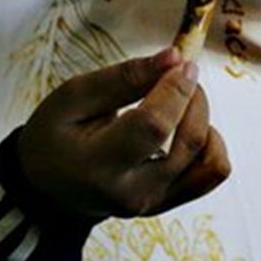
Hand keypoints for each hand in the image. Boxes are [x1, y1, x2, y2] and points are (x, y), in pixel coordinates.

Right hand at [17, 48, 228, 218]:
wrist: (48, 188)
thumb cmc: (55, 136)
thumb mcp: (72, 98)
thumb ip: (124, 78)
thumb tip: (174, 58)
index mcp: (97, 166)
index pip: (154, 126)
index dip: (175, 90)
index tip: (181, 63)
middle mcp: (131, 193)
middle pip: (189, 142)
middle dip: (193, 97)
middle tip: (176, 75)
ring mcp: (153, 202)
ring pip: (211, 160)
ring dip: (205, 119)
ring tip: (180, 102)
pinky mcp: (169, 202)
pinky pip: (213, 172)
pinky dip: (211, 144)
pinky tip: (186, 129)